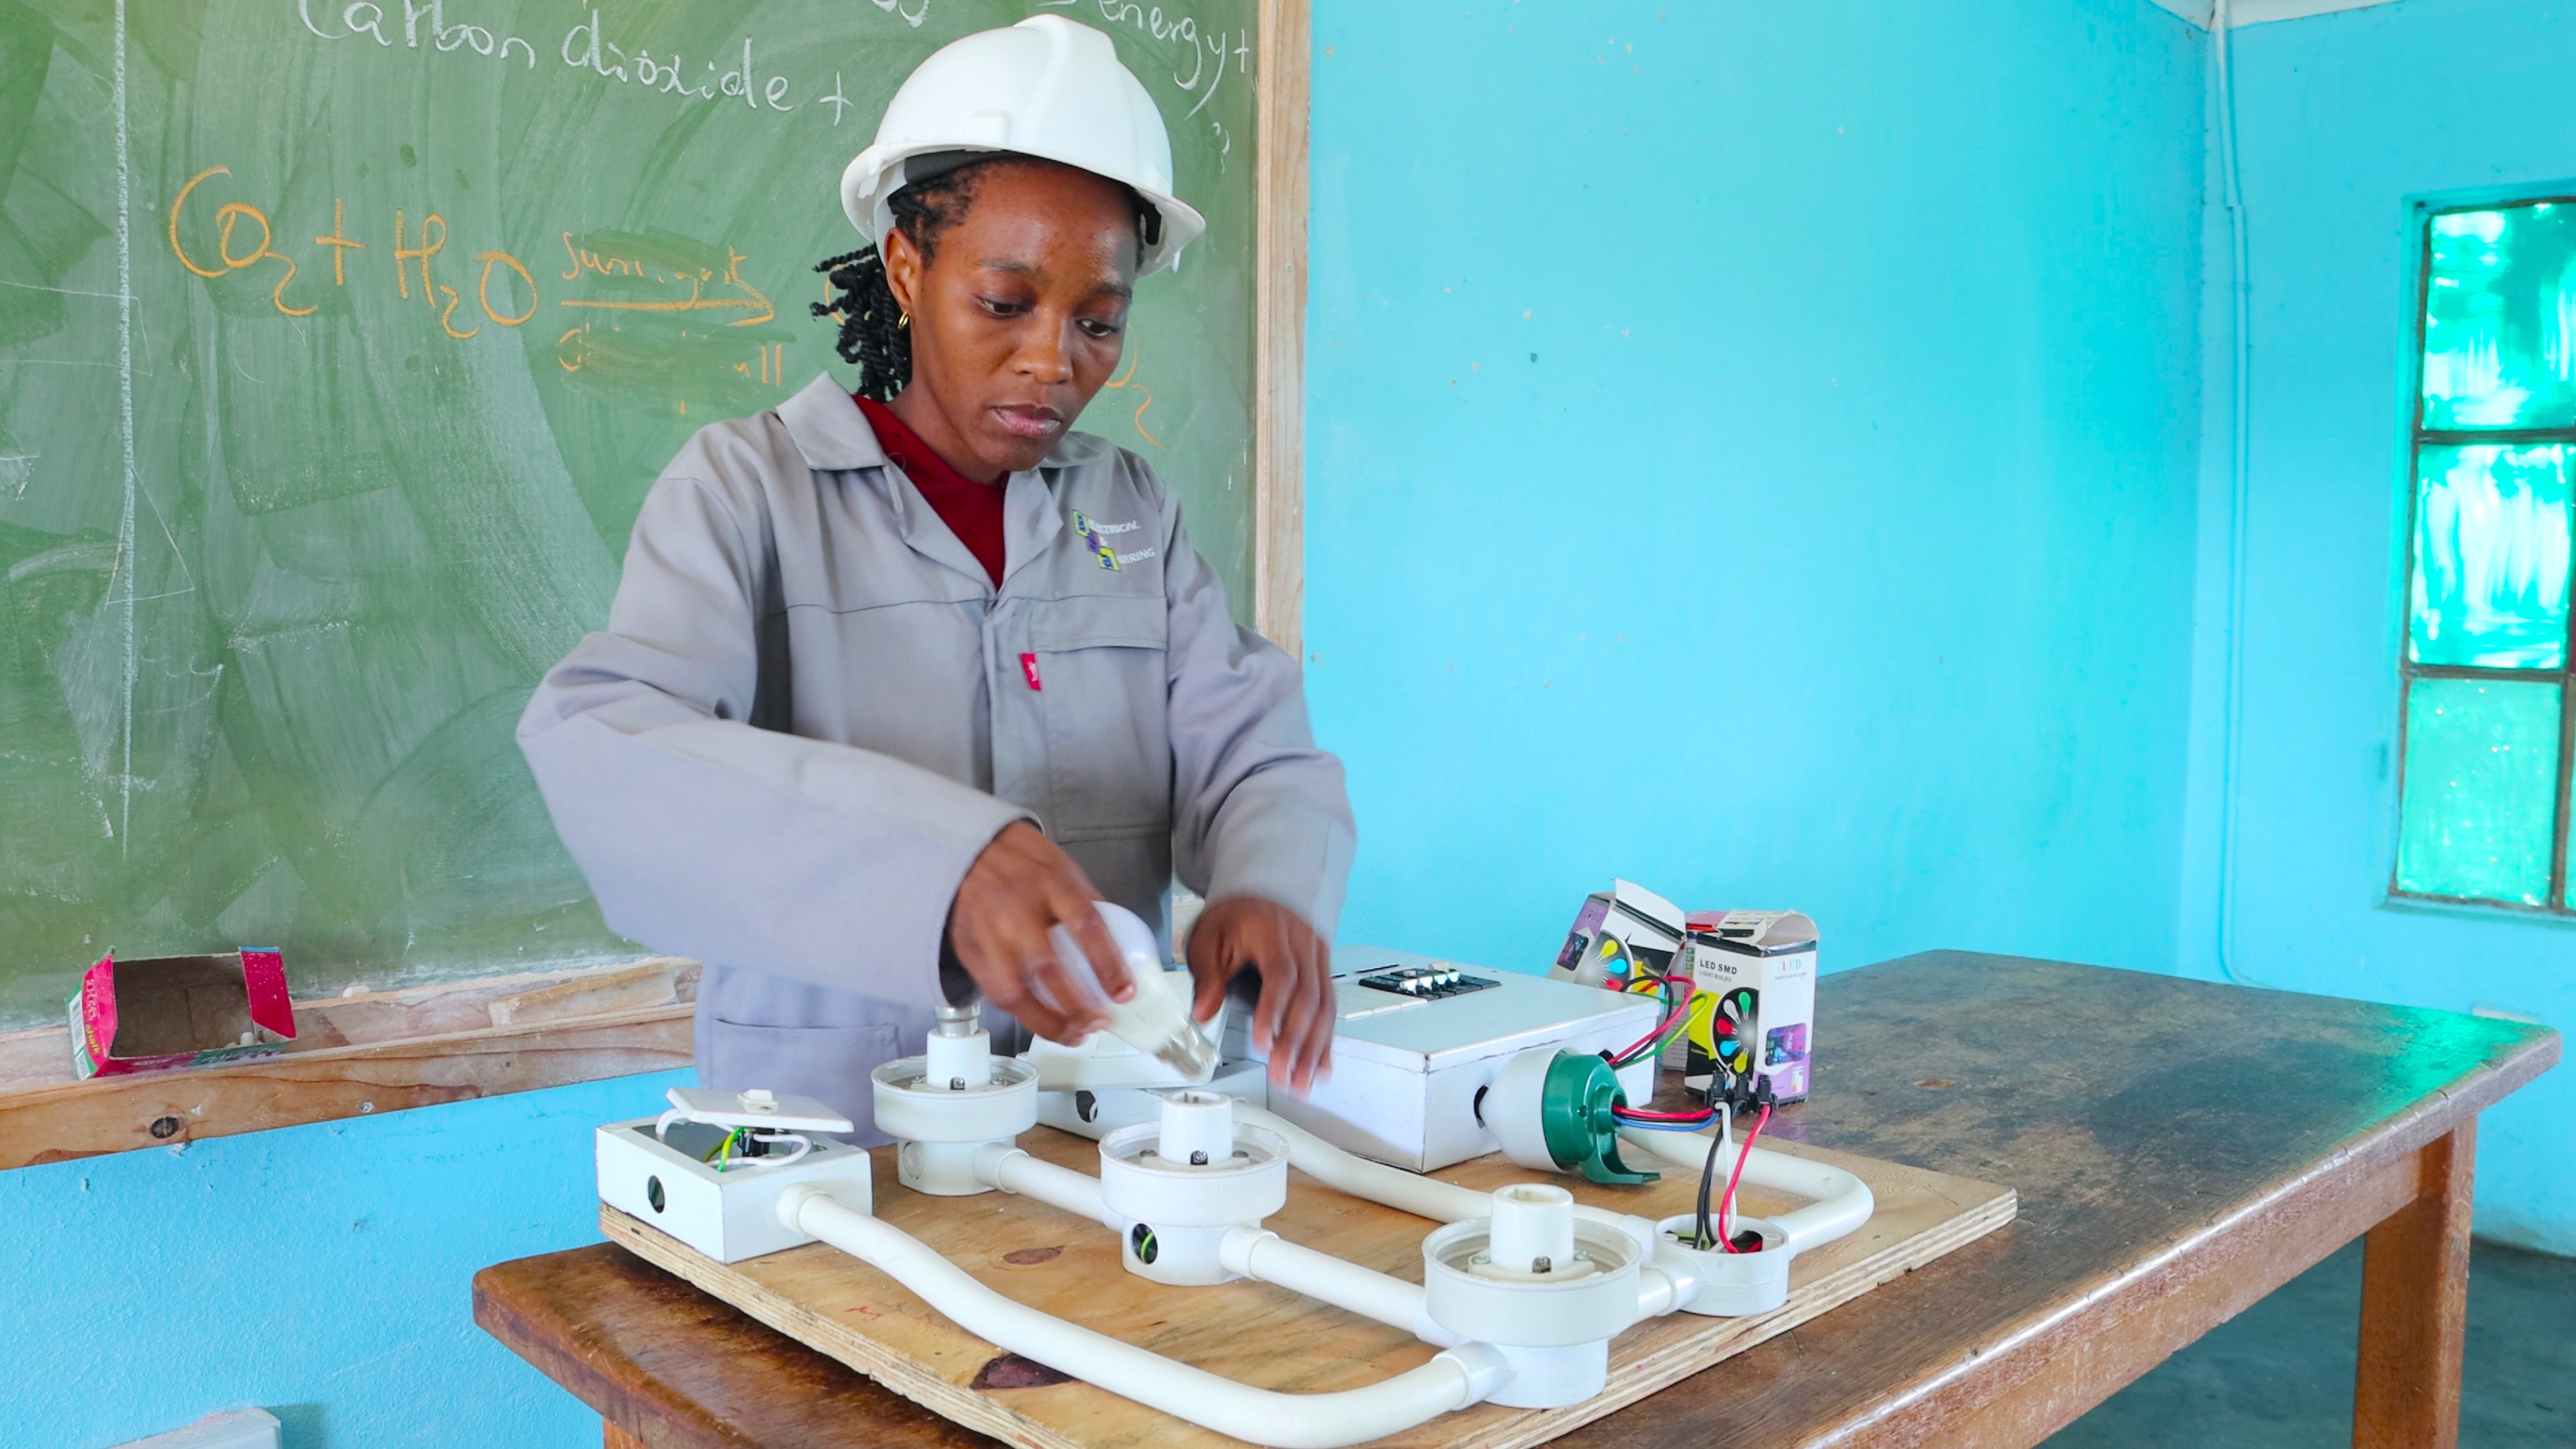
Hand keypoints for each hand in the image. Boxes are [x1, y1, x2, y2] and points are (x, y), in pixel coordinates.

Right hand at [947, 822, 1133, 1043]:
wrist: (969, 850)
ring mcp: (988, 932)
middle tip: (1096, 1026)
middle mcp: (1017, 909)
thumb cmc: (1024, 861)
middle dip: (1075, 1006)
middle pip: (1047, 966)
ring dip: (1044, 1021)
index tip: (1124, 993)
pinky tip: (1039, 1020)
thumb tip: (1117, 947)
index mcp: (1051, 883)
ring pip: (1013, 989)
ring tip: (1071, 1035)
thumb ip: (1088, 905)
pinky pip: (992, 990)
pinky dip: (1018, 1012)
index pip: (1085, 926)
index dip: (1107, 964)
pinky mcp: (968, 949)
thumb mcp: (1065, 868)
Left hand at [1187, 897, 1333, 1094]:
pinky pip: (1330, 1010)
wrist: (1263, 894)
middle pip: (1308, 998)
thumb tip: (1203, 1012)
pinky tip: (1321, 1068)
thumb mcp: (1209, 939)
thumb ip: (1208, 976)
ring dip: (1314, 1050)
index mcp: (1272, 933)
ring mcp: (1318, 960)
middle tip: (1283, 1075)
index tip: (1262, 1042)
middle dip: (1296, 1043)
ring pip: (1324, 1008)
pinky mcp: (1323, 974)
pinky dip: (1325, 1042)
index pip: (1280, 975)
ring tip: (1301, 1082)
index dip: (1273, 1011)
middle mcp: (1303, 946)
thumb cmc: (1235, 918)